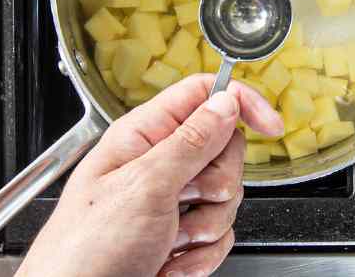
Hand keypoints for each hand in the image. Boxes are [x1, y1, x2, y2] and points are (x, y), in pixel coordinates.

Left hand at [19, 74, 283, 276]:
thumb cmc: (84, 250)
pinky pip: (220, 234)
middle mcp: (158, 164)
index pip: (203, 94)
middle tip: (188, 199)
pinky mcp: (180, 239)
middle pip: (225, 150)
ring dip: (206, 227)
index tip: (270, 124)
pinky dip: (202, 255)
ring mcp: (170, 204)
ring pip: (226, 197)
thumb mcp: (144, 186)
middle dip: (218, 183)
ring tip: (169, 241)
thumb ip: (192, 141)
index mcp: (143, 136)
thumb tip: (226, 102)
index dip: (240, 103)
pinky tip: (172, 263)